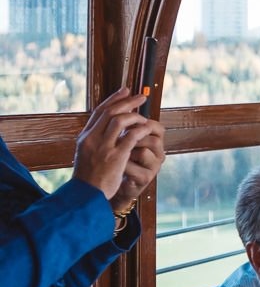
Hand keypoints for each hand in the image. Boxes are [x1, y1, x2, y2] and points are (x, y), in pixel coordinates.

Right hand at [72, 87, 159, 202]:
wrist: (85, 196)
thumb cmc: (89, 177)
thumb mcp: (86, 154)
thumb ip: (95, 140)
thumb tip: (106, 126)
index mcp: (85, 137)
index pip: (99, 112)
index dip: (114, 99)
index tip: (125, 90)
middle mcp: (92, 139)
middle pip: (110, 112)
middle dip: (127, 102)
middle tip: (141, 97)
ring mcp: (104, 147)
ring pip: (120, 121)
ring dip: (135, 116)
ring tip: (144, 117)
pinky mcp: (116, 157)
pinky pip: (131, 136)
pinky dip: (140, 129)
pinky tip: (147, 128)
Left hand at [109, 124, 165, 212]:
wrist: (111, 186)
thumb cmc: (116, 159)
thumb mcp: (122, 140)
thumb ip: (125, 125)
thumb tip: (120, 99)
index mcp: (155, 141)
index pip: (156, 127)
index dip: (140, 122)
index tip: (124, 123)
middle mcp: (158, 153)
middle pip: (153, 137)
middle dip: (132, 135)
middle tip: (117, 137)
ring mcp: (153, 167)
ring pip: (143, 151)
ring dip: (126, 149)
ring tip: (116, 152)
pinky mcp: (145, 178)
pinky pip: (132, 166)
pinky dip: (120, 163)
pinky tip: (114, 165)